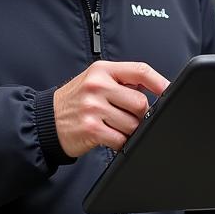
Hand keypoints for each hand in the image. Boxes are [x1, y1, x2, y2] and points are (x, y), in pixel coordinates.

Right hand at [53, 61, 169, 157]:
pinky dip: (121, 142)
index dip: (160, 82)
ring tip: (115, 127)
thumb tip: (156, 90)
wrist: (45, 121)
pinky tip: (110, 137)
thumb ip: (121, 82)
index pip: (140, 71)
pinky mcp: (91, 129)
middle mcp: (97, 86)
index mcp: (102, 70)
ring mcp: (93, 107)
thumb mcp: (94, 81)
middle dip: (140, 114)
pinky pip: (121, 139)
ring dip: (130, 130)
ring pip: (133, 123)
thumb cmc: (74, 102)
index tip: (169, 91)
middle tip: (128, 117)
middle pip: (140, 102)